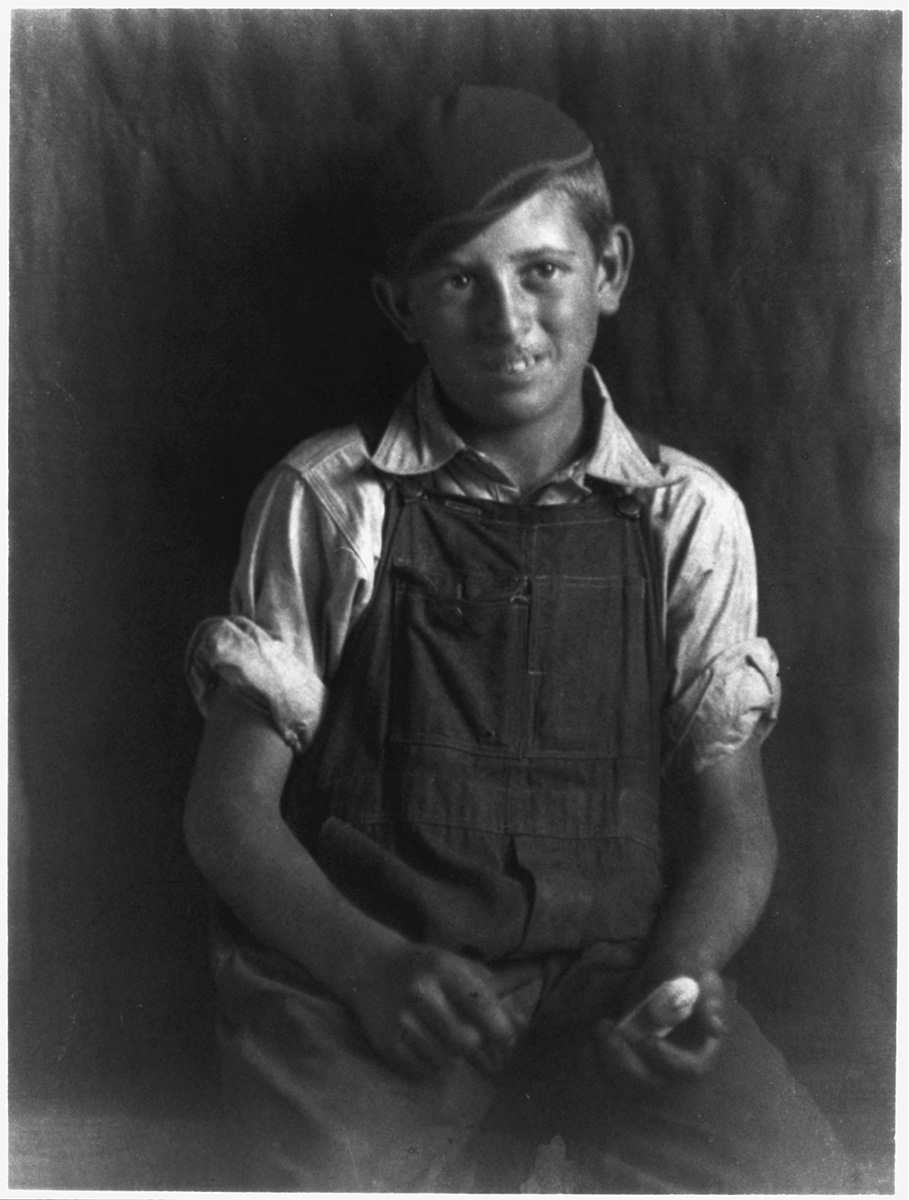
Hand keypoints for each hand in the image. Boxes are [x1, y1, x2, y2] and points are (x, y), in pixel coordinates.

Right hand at [348, 941, 522, 1078]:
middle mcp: (422, 992)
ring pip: (446, 1060)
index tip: (507, 1041)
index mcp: (446, 969)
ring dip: (454, 1057)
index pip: (483, 1007)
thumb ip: (495, 992)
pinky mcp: (386, 1041)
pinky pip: (423, 1070)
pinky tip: (428, 1046)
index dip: (502, 1030)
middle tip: (482, 1051)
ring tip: (447, 1041)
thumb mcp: (461, 968)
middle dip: (478, 1050)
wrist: (372, 967)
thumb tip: (523, 1024)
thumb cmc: (429, 969)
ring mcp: (401, 1018)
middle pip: (467, 1042)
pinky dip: (432, 1065)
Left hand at [594, 970, 726, 1087]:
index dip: (668, 1060)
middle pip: (653, 1082)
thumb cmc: (689, 973)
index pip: (690, 1070)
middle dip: (627, 1063)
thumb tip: (716, 1029)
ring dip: (608, 1061)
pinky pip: (609, 1069)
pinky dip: (594, 1060)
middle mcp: (675, 1064)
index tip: (648, 1040)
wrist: (668, 968)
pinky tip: (586, 1043)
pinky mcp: (628, 1055)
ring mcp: (649, 1062)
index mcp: (702, 1050)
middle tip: (610, 1034)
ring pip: (627, 1081)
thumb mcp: (700, 980)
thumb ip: (706, 1003)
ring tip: (600, 1028)